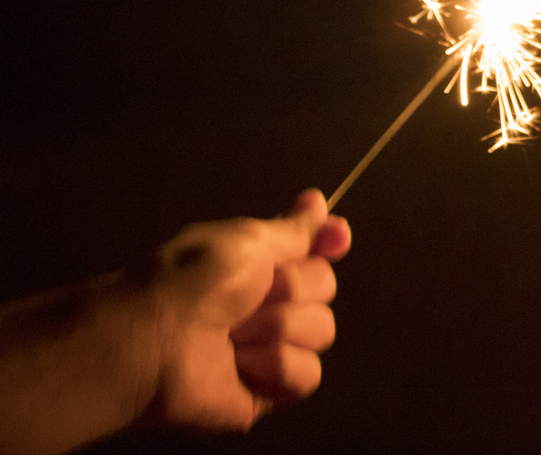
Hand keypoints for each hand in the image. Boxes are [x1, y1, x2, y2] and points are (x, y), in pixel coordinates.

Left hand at [150, 189, 350, 429]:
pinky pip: (308, 374)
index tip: (334, 238)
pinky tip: (241, 363)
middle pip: (326, 287)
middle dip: (292, 288)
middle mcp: (270, 302)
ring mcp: (272, 347)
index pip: (317, 249)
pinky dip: (275, 365)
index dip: (329, 242)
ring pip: (321, 330)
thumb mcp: (247, 238)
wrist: (155, 342)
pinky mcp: (270, 389)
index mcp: (260, 263)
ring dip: (279, 328)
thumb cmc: (190, 282)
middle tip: (248, 295)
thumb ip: (293, 228)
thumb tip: (320, 203)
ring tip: (234, 334)